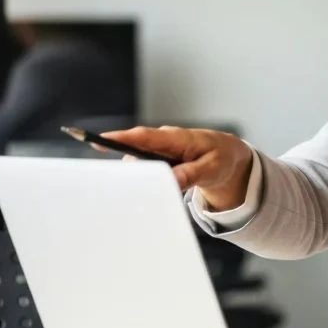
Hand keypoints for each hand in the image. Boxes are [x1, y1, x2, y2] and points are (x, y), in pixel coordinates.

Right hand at [100, 126, 252, 208]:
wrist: (230, 157)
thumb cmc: (221, 158)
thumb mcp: (211, 168)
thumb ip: (190, 174)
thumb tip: (170, 181)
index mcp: (176, 138)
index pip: (143, 136)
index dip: (119, 138)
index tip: (97, 142)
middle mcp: (163, 141)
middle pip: (134, 151)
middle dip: (124, 165)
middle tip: (118, 183)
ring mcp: (160, 151)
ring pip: (138, 163)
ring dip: (138, 177)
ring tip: (146, 191)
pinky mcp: (160, 161)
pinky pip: (146, 170)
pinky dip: (145, 180)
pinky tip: (151, 191)